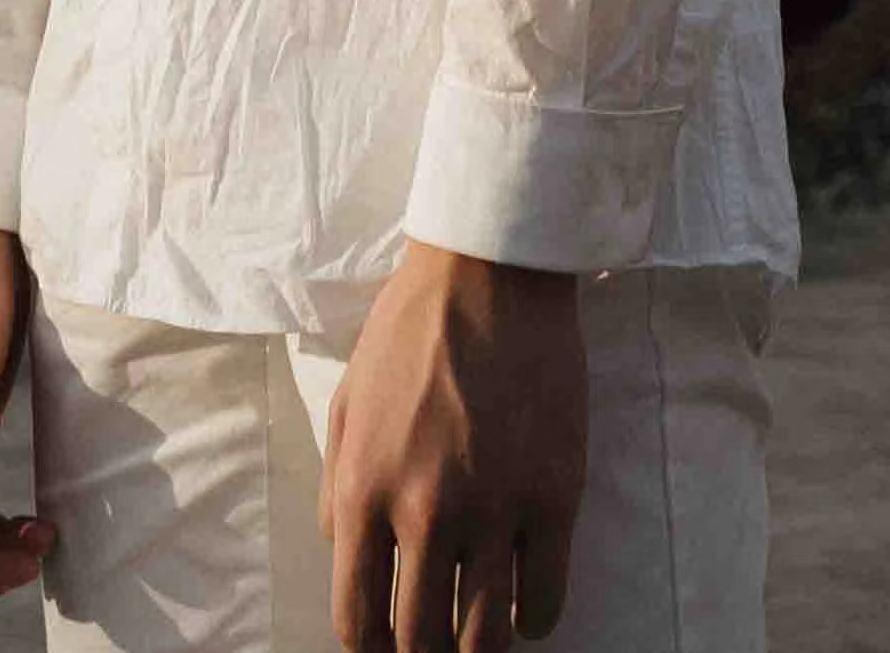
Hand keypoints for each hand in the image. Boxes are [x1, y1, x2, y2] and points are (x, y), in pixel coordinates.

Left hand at [319, 235, 583, 650]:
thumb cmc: (410, 333)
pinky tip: (524, 609)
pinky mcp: (554, 497)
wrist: (489, 274)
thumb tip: (341, 552)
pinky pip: (544, 599)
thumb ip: (336, 487)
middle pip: (419, 639)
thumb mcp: (346, 405)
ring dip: (476, 650)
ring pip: (483, 635)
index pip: (357, 618)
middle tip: (431, 645)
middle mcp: (424, 512)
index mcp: (363, 491)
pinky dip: (532, 621)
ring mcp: (494, 509)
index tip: (383, 649)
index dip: (369, 649)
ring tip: (476, 636)